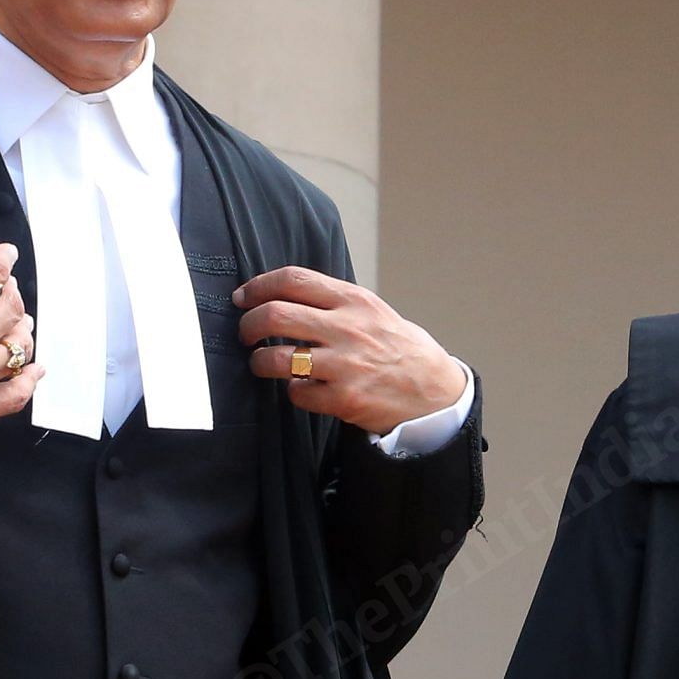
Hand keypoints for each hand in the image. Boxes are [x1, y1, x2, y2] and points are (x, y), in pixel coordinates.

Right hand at [0, 215, 40, 448]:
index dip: (2, 259)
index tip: (7, 255)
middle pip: (13, 307)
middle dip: (12, 293)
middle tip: (6, 290)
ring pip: (21, 347)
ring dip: (22, 331)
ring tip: (18, 325)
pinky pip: (18, 393)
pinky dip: (30, 380)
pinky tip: (33, 370)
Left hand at [235, 266, 466, 432]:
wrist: (434, 390)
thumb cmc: (397, 348)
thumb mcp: (371, 311)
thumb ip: (332, 301)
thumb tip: (281, 295)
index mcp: (353, 300)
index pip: (293, 279)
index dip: (258, 286)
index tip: (243, 297)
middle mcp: (348, 328)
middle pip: (275, 315)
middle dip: (248, 325)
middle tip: (245, 334)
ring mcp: (346, 365)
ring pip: (276, 359)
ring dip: (259, 363)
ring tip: (263, 365)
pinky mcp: (344, 398)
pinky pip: (296, 393)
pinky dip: (292, 391)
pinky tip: (302, 388)